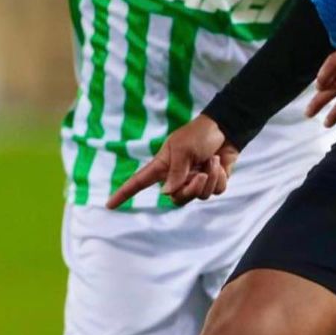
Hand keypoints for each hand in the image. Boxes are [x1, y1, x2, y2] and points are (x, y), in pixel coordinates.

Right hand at [106, 114, 238, 208]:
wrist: (226, 129)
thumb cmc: (199, 134)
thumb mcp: (183, 148)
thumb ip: (175, 172)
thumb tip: (167, 194)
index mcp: (163, 166)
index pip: (139, 182)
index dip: (124, 194)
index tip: (109, 205)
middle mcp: (176, 177)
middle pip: (176, 199)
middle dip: (191, 189)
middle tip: (200, 174)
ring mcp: (194, 181)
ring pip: (198, 197)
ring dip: (209, 179)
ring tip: (212, 162)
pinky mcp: (212, 182)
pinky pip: (215, 192)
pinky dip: (219, 178)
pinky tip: (219, 165)